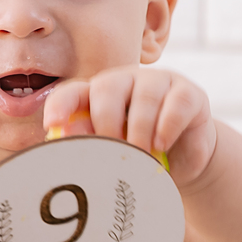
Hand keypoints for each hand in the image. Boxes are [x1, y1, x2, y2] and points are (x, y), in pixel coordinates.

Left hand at [43, 66, 216, 184]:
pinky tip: (161, 144)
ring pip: (144, 96)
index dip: (60, 105)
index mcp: (99, 96)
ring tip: (142, 155)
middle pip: (107, 88)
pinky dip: (167, 126)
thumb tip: (63, 135)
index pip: (73, 92)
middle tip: (113, 149)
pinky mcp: (188, 92)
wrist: (184, 160)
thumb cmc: (142, 153)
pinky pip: (176, 102)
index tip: (53, 124)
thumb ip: (91, 142)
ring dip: (140, 130)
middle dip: (106, 122)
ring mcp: (158, 83)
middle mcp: (125, 82)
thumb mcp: (116, 152)